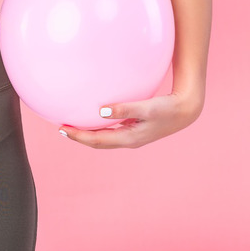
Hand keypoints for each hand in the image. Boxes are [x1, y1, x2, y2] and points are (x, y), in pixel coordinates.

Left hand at [58, 91, 203, 148]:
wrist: (187, 111)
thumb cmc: (168, 108)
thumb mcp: (147, 108)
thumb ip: (125, 109)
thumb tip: (101, 110)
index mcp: (128, 138)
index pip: (96, 141)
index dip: (78, 136)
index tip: (62, 129)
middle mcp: (128, 140)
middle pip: (98, 142)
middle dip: (79, 137)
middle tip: (62, 129)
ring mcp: (132, 136)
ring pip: (104, 138)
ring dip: (88, 133)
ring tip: (74, 125)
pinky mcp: (135, 128)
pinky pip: (112, 130)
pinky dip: (100, 127)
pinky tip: (95, 116)